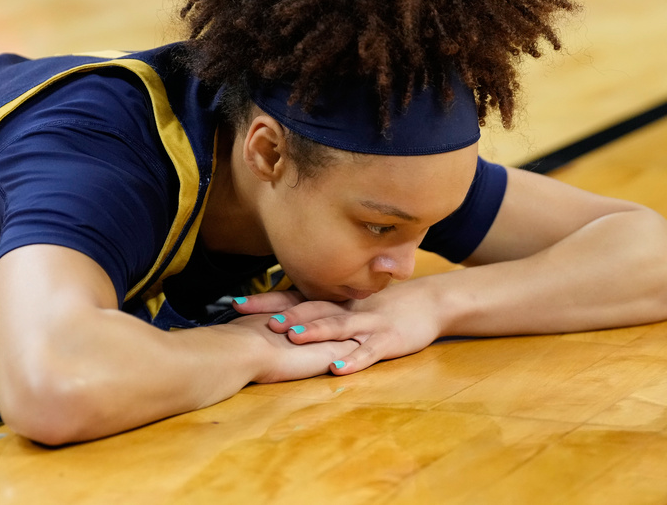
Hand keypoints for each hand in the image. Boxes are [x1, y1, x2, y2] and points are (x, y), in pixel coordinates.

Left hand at [232, 279, 442, 375]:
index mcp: (334, 302)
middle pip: (312, 307)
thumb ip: (320, 309)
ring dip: (315, 331)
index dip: (267, 300)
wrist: (430, 302)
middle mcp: (347, 309)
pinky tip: (338, 369)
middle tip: (258, 320)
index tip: (236, 303)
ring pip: (339, 325)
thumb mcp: (350, 306)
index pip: (295, 297)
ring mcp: (368, 323)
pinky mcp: (389, 339)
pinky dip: (354, 359)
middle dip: (285, 314)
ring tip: (293, 336)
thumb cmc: (384, 307)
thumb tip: (278, 316)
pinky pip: (369, 351)